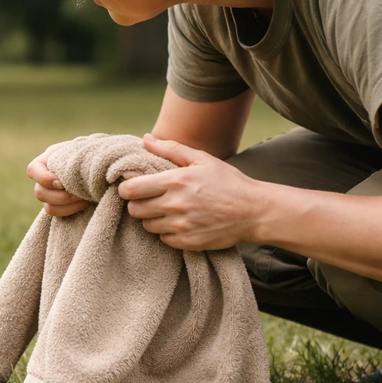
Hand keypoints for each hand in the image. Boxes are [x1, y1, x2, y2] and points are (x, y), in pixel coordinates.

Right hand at [27, 142, 89, 216]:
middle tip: (80, 192)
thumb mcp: (84, 146)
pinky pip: (58, 215)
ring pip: (49, 207)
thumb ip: (79, 148)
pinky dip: (71, 211)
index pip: (33, 170)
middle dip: (61, 195)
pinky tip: (86, 203)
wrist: (100, 167)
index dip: (44, 179)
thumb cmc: (91, 152)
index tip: (61, 183)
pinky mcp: (60, 206)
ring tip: (85, 198)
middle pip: (39, 192)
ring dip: (68, 205)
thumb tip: (81, 151)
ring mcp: (51, 195)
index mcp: (47, 160)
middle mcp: (45, 179)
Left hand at [118, 134, 264, 249]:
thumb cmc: (228, 182)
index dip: (127, 189)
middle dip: (138, 204)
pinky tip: (180, 223)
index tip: (132, 187)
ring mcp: (181, 226)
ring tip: (168, 210)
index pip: (131, 190)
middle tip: (150, 199)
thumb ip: (171, 149)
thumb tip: (146, 139)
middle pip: (135, 210)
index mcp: (175, 182)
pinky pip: (163, 240)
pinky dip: (167, 233)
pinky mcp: (188, 243)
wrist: (254, 211)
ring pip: (147, 226)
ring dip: (153, 218)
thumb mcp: (202, 159)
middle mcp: (175, 205)